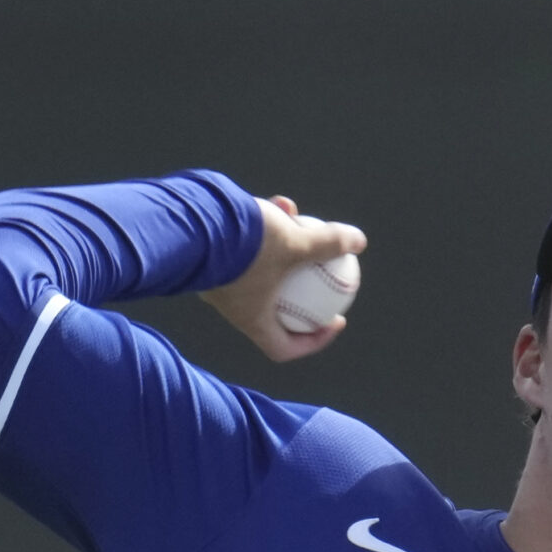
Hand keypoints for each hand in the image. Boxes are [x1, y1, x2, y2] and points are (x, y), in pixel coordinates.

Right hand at [200, 194, 366, 363]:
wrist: (192, 220)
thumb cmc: (246, 245)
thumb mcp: (296, 244)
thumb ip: (328, 244)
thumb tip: (359, 241)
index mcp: (251, 321)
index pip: (284, 348)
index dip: (313, 341)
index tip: (334, 319)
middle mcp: (233, 307)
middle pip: (276, 309)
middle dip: (303, 289)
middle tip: (324, 273)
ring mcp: (220, 281)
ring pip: (262, 270)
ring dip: (286, 249)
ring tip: (301, 220)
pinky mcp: (213, 255)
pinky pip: (245, 249)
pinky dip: (263, 232)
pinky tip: (279, 204)